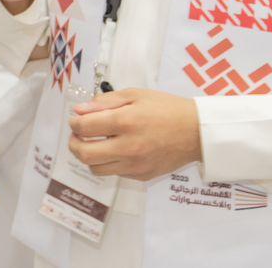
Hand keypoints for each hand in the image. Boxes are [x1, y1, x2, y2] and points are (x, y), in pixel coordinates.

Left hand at [67, 88, 200, 181]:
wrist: (196, 131)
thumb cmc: (165, 108)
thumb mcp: (135, 95)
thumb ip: (105, 102)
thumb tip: (79, 110)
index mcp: (125, 122)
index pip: (84, 127)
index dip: (74, 123)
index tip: (76, 119)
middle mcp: (128, 147)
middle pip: (85, 154)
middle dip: (74, 143)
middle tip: (78, 135)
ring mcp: (136, 165)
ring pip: (96, 169)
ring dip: (89, 156)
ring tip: (95, 144)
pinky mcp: (143, 176)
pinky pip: (115, 173)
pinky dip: (109, 163)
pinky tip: (116, 151)